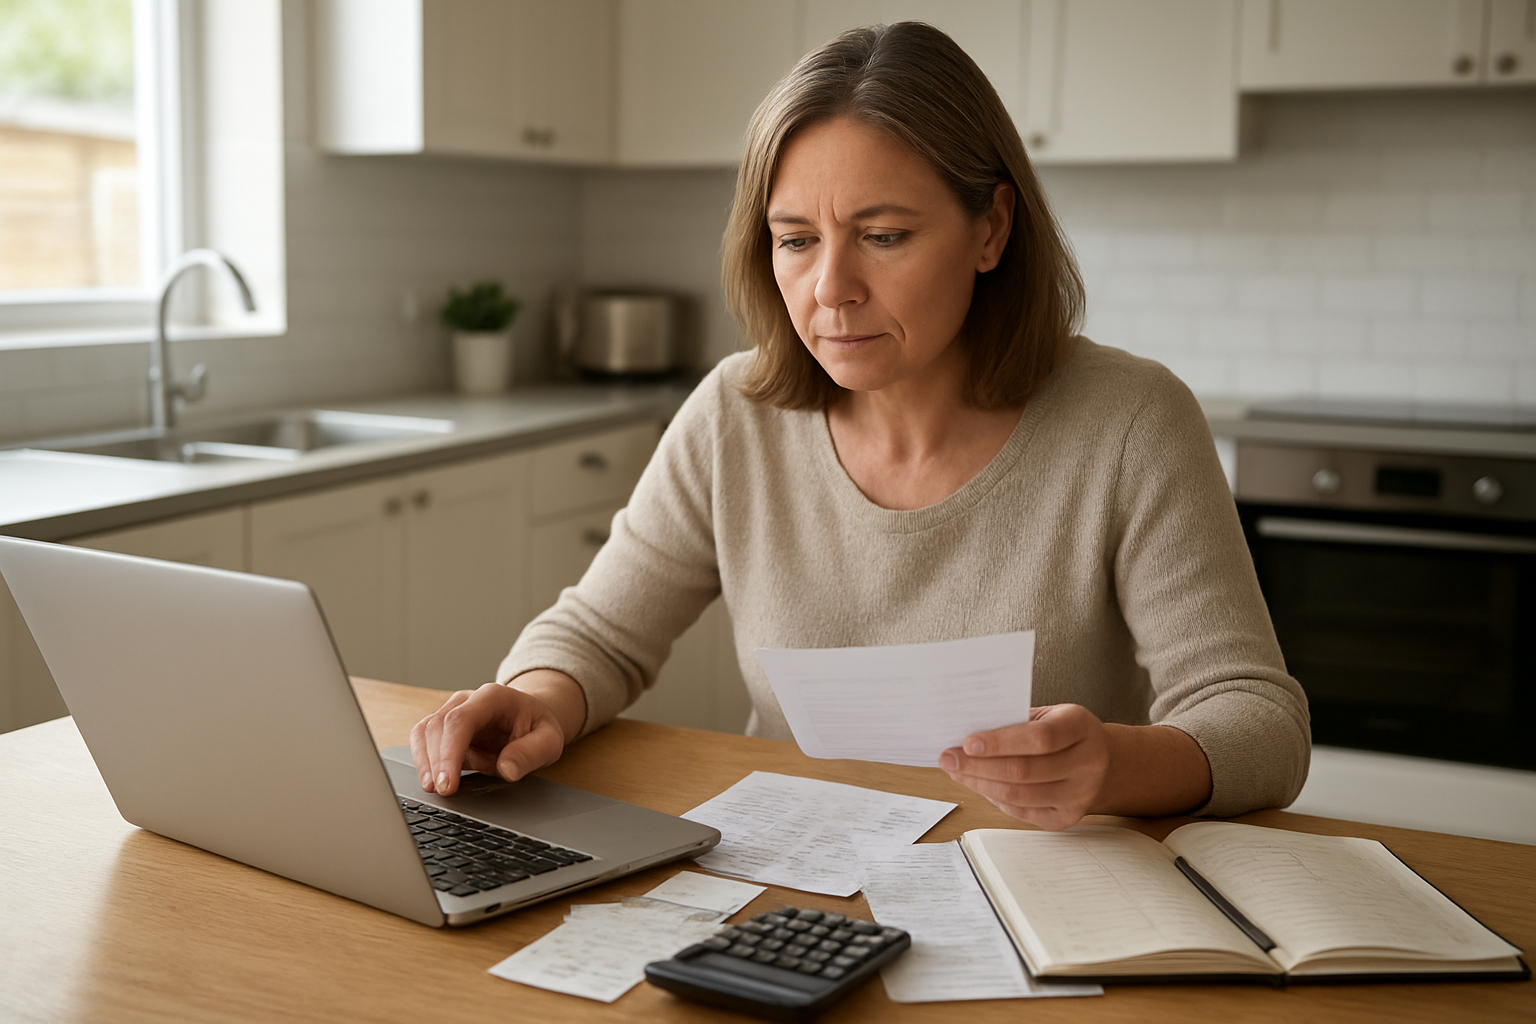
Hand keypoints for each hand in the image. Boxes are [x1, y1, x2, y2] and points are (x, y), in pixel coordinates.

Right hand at [409, 681, 568, 795]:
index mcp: (493, 697)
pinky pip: (424, 741)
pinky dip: (424, 762)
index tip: (448, 783)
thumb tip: (507, 770)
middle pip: (437, 725)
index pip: (461, 720)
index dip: (449, 753)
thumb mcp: (549, 740)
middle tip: (442, 793)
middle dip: (435, 762)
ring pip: (424, 732)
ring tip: (433, 789)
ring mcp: (452, 711)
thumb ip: (531, 753)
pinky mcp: (444, 728)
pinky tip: (431, 781)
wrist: (532, 717)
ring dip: (424, 762)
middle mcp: (467, 700)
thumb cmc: (538, 727)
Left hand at [939, 703, 1110, 830]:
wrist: (1105, 761)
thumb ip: (1016, 722)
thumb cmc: (1066, 732)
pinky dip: (994, 798)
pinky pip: (1021, 812)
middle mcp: (1087, 764)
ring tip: (957, 772)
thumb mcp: (1049, 715)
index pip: (1039, 738)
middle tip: (949, 758)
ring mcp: (1080, 795)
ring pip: (1019, 796)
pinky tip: (978, 784)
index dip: (1000, 742)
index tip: (967, 742)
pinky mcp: (1067, 817)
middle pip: (1024, 771)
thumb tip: (967, 737)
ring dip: (980, 784)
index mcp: (1081, 728)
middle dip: (978, 766)